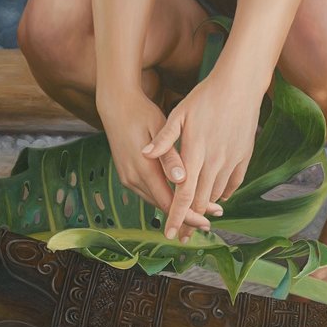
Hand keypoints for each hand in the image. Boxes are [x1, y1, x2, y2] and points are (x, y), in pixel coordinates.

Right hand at [98, 89, 219, 233]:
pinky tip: (179, 194)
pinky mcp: (127, 175)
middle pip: (162, 206)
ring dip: (175, 207)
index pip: (168, 202)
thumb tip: (180, 179)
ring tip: (200, 209)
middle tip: (210, 218)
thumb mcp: (159, 129)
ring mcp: (127, 178)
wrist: (116, 105)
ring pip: (155, 200)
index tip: (207, 222)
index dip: (188, 215)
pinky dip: (165, 196)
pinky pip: (148, 192)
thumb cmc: (142, 113)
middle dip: (186, 214)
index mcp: (142, 168)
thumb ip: (169, 156)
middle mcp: (132, 178)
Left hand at [142, 73, 260, 239]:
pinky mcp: (244, 155)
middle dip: (190, 220)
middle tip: (181, 234)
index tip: (169, 233)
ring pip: (217, 193)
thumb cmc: (205, 96)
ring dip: (206, 207)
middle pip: (201, 200)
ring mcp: (232, 159)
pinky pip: (233, 183)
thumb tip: (145, 154)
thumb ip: (164, 139)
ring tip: (196, 218)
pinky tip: (217, 197)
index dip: (176, 215)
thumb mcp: (179, 113)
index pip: (184, 194)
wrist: (240, 84)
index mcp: (195, 153)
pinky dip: (223, 193)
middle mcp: (215, 161)